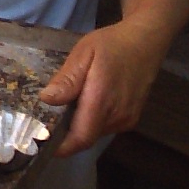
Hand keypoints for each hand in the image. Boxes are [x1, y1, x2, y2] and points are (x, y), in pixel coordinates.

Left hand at [39, 20, 169, 155]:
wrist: (145, 42)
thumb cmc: (111, 44)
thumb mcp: (83, 54)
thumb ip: (68, 79)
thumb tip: (47, 99)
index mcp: (102, 100)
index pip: (81, 137)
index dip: (62, 147)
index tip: (43, 144)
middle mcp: (117, 115)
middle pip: (86, 137)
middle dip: (66, 134)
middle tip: (45, 122)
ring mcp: (127, 119)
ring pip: (95, 133)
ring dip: (79, 126)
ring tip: (65, 108)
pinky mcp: (132, 118)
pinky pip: (106, 127)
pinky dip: (92, 121)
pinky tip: (85, 103)